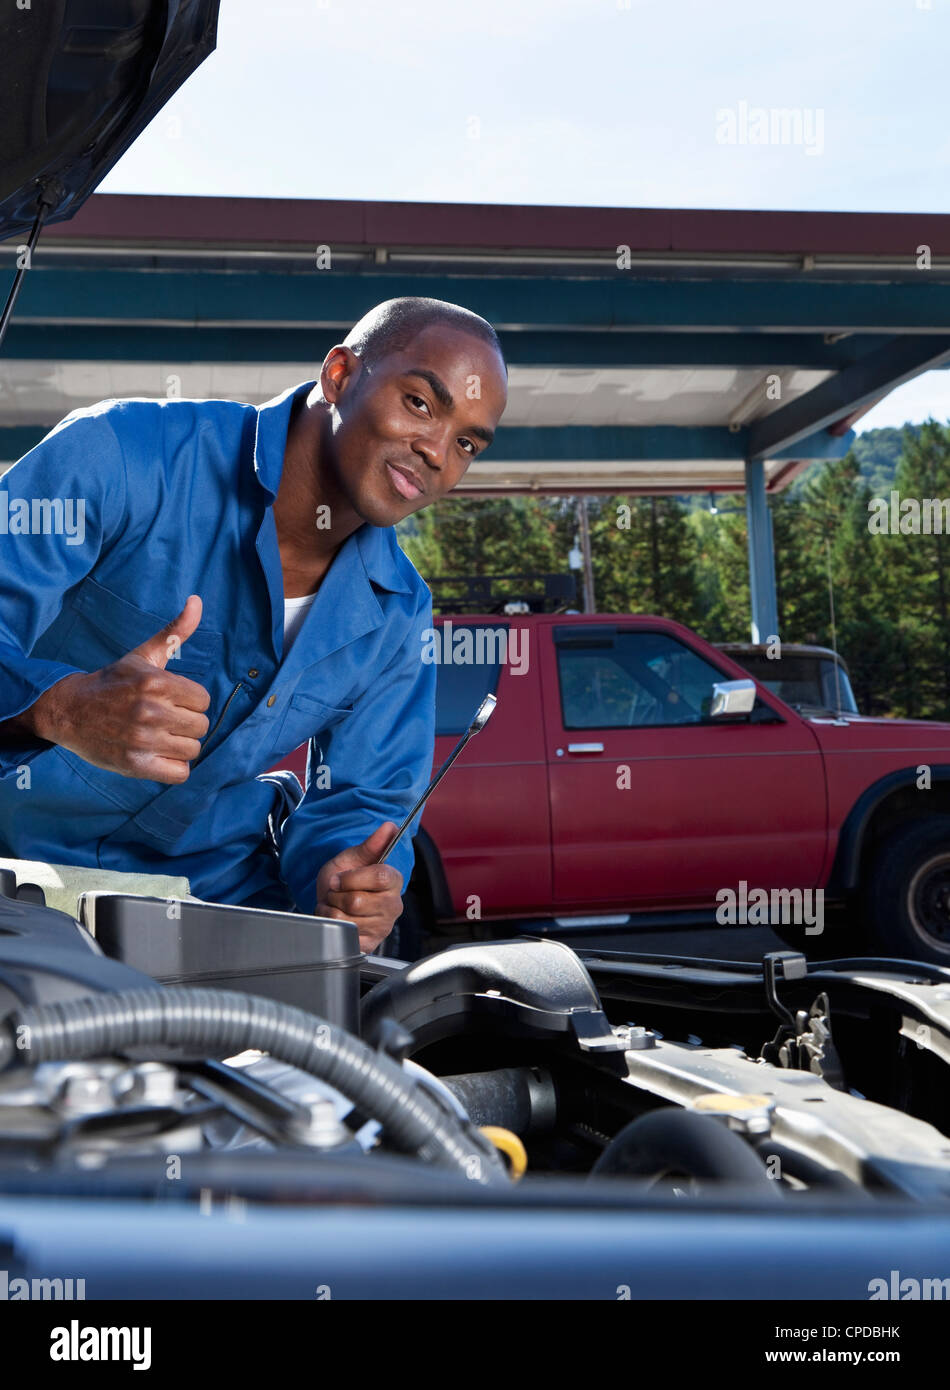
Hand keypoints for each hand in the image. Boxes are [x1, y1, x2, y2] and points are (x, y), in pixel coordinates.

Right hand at [23, 594, 210, 783]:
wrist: (68, 710)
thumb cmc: (113, 682)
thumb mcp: (143, 655)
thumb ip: (175, 631)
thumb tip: (197, 600)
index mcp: (155, 683)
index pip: (203, 700)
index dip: (190, 701)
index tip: (171, 700)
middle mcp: (149, 711)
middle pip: (201, 726)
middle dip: (186, 723)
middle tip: (164, 719)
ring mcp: (142, 740)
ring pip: (192, 750)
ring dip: (180, 745)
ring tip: (160, 736)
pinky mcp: (134, 766)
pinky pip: (180, 774)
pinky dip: (173, 767)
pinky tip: (158, 754)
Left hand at [315, 822, 403, 952]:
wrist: (330, 900)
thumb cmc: (343, 878)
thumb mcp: (352, 858)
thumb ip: (372, 844)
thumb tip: (391, 826)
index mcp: (394, 881)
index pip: (379, 876)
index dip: (352, 877)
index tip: (339, 877)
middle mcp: (393, 905)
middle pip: (358, 901)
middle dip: (337, 895)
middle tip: (336, 892)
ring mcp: (382, 926)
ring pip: (347, 919)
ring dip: (332, 910)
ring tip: (335, 905)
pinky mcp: (369, 943)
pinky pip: (343, 934)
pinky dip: (332, 924)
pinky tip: (337, 919)